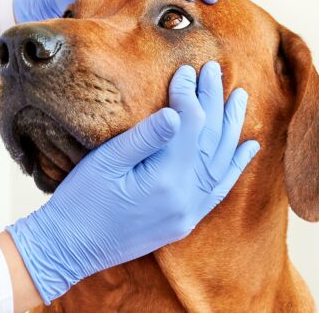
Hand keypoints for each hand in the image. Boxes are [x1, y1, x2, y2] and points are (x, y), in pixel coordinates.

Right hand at [6, 62, 258, 303]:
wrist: (69, 248)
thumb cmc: (81, 199)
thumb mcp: (107, 162)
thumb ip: (146, 138)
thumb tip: (176, 113)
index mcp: (165, 180)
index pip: (189, 125)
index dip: (189, 94)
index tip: (184, 70)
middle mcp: (185, 199)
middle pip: (210, 140)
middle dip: (214, 102)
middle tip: (216, 70)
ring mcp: (189, 213)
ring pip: (221, 162)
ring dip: (231, 128)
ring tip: (239, 98)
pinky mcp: (185, 222)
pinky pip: (218, 190)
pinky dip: (234, 167)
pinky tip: (248, 147)